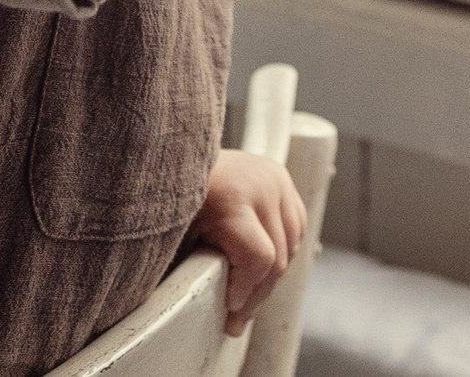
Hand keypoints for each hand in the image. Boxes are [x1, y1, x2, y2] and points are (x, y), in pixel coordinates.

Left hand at [190, 149, 307, 332]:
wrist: (180, 153)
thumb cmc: (174, 198)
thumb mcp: (178, 235)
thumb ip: (194, 270)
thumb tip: (195, 317)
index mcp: (233, 199)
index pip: (260, 259)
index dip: (247, 291)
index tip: (230, 308)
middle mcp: (262, 185)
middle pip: (279, 257)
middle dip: (258, 293)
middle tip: (238, 317)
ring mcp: (277, 179)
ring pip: (291, 245)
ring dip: (272, 274)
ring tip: (248, 292)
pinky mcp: (284, 178)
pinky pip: (295, 227)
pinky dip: (283, 249)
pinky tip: (262, 263)